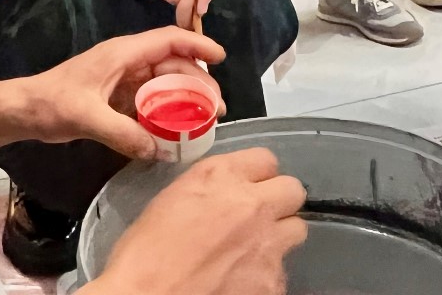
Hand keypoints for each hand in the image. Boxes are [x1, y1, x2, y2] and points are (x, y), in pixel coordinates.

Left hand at [19, 27, 225, 159]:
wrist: (23, 111)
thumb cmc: (52, 103)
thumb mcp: (87, 117)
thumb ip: (123, 133)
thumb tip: (159, 150)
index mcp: (123, 54)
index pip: (169, 40)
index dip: (197, 45)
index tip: (221, 58)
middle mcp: (127, 62)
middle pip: (172, 63)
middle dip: (198, 81)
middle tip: (217, 108)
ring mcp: (122, 79)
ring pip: (164, 82)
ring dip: (185, 98)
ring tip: (204, 120)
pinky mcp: (117, 97)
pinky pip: (150, 100)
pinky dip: (166, 111)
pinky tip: (176, 130)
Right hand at [86, 149, 307, 294]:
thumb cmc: (146, 254)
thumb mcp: (174, 199)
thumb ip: (210, 188)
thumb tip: (224, 193)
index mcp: (221, 177)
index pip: (266, 159)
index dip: (258, 175)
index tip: (250, 187)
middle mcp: (252, 204)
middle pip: (293, 190)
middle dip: (279, 202)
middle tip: (259, 218)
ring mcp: (267, 244)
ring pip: (296, 230)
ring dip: (277, 238)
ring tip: (251, 253)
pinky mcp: (273, 282)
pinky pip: (281, 271)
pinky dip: (265, 276)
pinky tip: (241, 282)